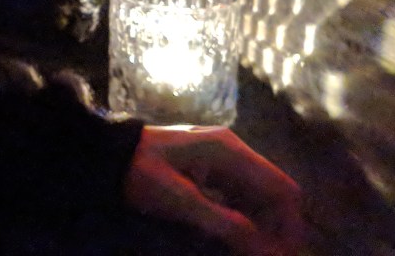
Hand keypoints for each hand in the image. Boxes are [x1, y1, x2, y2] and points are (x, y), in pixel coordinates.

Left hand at [123, 126, 303, 255]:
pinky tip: (234, 235)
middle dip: (277, 227)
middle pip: (273, 192)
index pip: (281, 189)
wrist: (104, 152)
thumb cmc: (139, 172)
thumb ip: (225, 224)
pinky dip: (243, 215)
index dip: (290, 225)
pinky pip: (238, 193)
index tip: (284, 255)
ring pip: (257, 194)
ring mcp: (221, 157)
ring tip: (252, 250)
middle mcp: (232, 150)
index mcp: (230, 151)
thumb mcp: (180, 201)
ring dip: (261, 224)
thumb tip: (267, 251)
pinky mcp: (208, 166)